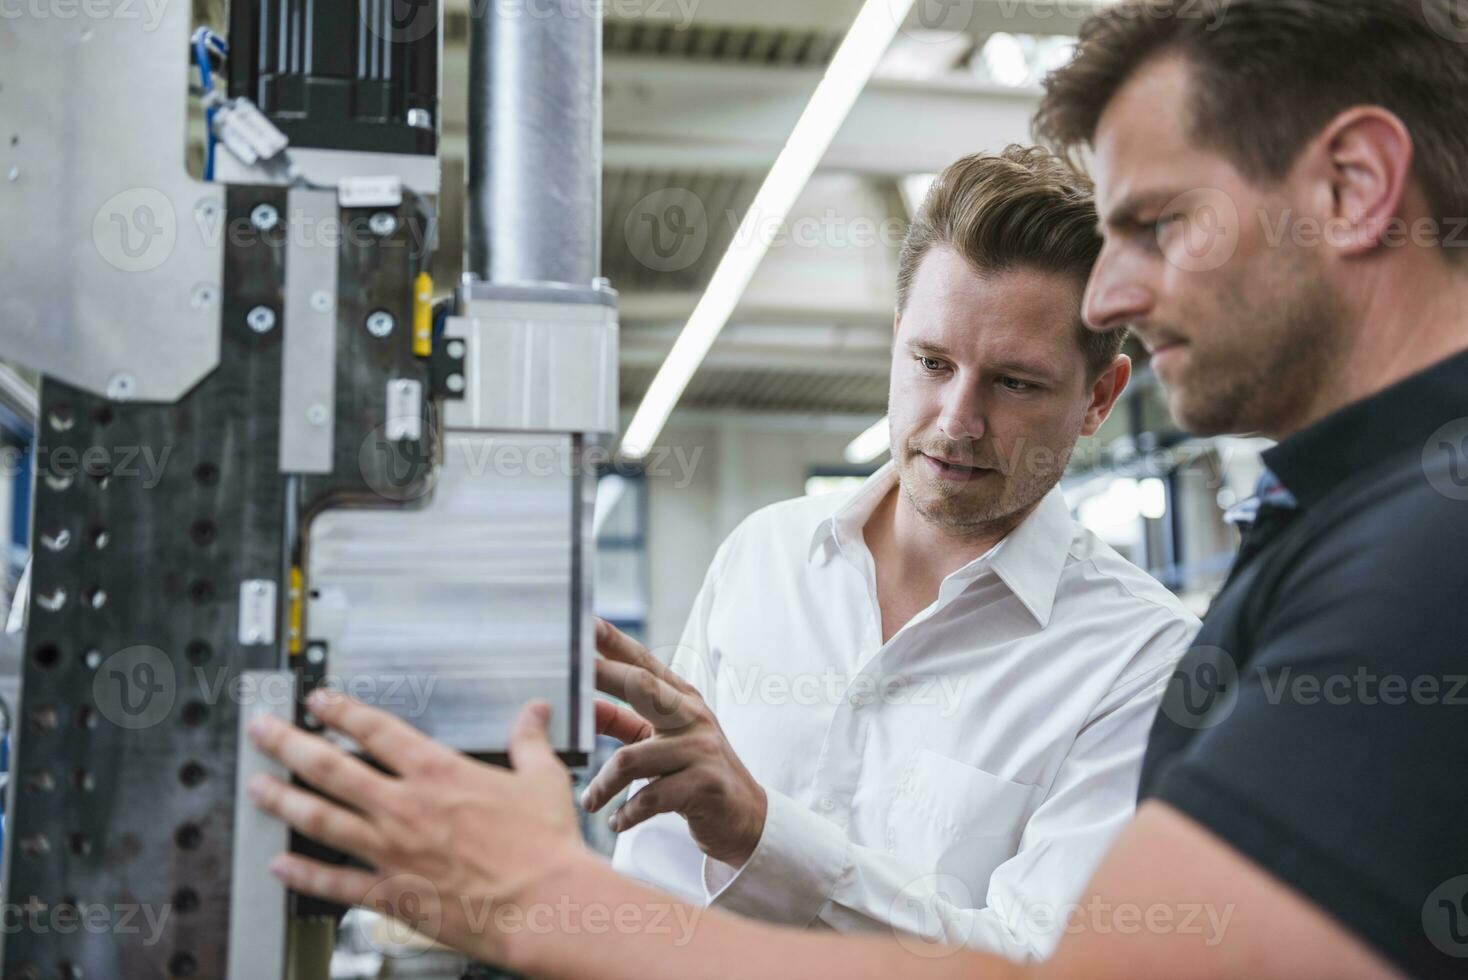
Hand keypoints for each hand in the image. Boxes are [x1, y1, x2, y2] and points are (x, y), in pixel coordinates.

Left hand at [246, 688, 586, 967]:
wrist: (543, 904)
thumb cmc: (545, 846)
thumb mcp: (542, 779)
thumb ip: (529, 741)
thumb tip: (535, 712)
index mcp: (438, 772)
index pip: (376, 730)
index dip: (340, 711)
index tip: (317, 701)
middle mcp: (405, 806)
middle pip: (330, 767)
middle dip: (288, 744)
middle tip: (261, 730)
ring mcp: (391, 850)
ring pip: (321, 819)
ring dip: (283, 800)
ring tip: (256, 787)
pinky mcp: (391, 893)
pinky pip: (334, 883)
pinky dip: (303, 874)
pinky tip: (279, 866)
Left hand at [583, 620, 767, 867]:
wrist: (746, 817)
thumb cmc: (696, 773)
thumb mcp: (663, 742)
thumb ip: (624, 723)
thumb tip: (583, 708)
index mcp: (682, 700)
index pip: (644, 663)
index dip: (615, 643)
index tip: (586, 624)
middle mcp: (693, 716)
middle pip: (642, 687)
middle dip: (604, 678)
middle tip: (568, 689)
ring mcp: (701, 750)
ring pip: (631, 758)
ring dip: (603, 784)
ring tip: (590, 801)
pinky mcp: (704, 786)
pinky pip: (648, 798)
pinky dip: (626, 814)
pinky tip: (617, 821)